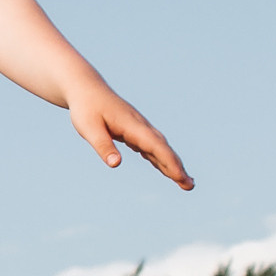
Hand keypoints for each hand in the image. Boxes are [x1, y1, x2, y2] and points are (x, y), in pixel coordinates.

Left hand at [70, 82, 191, 189]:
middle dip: (177, 167)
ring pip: (159, 148)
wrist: (86, 89)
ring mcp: (138, 127)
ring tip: (184, 182)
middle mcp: (140, 126)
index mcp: (132, 125)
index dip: (169, 162)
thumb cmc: (86, 108)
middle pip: (163, 148)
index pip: (156, 146)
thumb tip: (116, 164)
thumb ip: (104, 146)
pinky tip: (163, 169)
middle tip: (189, 186)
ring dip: (172, 164)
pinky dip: (159, 159)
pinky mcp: (133, 130)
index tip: (180, 177)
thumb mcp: (89, 129)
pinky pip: (150, 147)